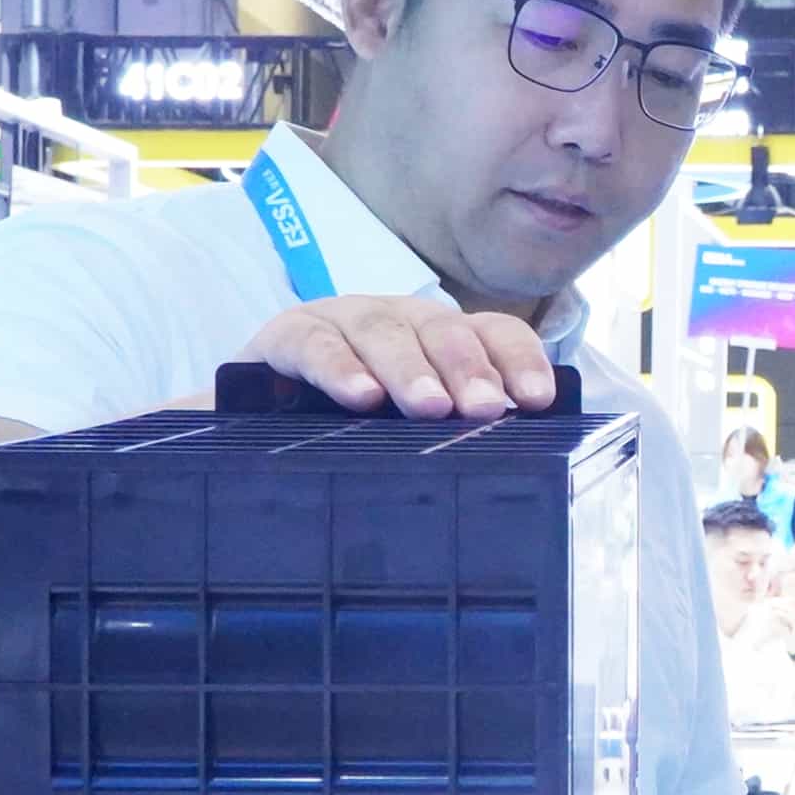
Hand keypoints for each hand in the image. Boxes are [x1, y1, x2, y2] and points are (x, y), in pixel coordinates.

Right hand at [234, 297, 556, 420]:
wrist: (257, 415)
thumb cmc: (350, 425)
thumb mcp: (406, 431)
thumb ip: (452, 438)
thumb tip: (513, 475)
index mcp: (440, 337)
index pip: (493, 333)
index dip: (518, 360)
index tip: (537, 401)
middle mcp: (399, 319)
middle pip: (442, 331)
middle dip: (468, 368)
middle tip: (483, 407)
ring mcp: (343, 320)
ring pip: (384, 332)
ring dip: (410, 368)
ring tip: (430, 407)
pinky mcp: (289, 335)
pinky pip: (315, 344)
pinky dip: (339, 367)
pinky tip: (359, 397)